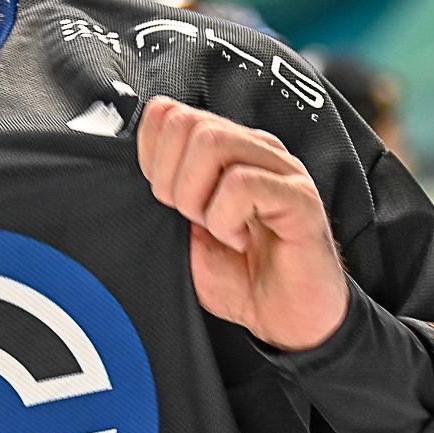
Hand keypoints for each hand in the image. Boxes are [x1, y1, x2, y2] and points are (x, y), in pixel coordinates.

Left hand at [135, 96, 348, 350]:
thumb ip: (162, 197)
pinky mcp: (299, 196)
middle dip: (170, 180)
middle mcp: (253, 148)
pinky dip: (225, 220)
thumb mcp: (183, 233)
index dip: (151, 158)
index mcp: (224, 149)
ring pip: (212, 143)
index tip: (165, 200)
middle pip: (186, 123)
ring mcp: (280, 168)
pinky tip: (239, 239)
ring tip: (215, 227)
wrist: (286, 319)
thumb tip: (133, 172)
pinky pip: (242, 184)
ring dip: (197, 197)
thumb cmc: (240, 275)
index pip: (167, 113)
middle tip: (191, 219)